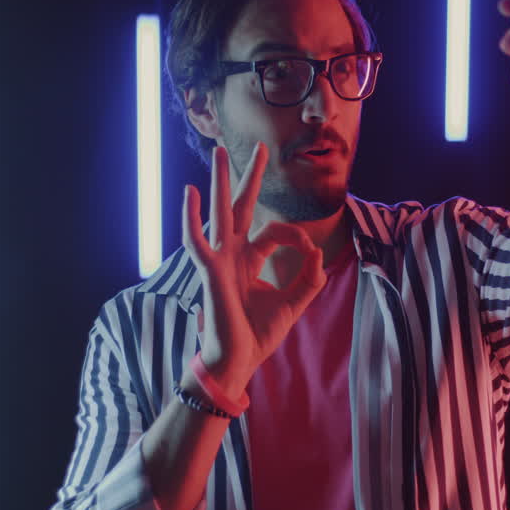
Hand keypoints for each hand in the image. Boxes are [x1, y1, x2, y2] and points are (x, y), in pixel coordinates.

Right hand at [181, 142, 325, 394]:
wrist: (237, 361)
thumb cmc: (257, 335)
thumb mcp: (293, 303)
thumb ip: (309, 279)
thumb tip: (318, 254)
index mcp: (249, 261)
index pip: (272, 231)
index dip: (294, 236)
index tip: (308, 252)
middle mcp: (233, 255)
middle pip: (241, 207)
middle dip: (249, 178)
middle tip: (258, 148)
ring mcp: (219, 261)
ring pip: (219, 213)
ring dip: (219, 182)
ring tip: (219, 152)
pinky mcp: (210, 272)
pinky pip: (196, 241)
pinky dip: (191, 217)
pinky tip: (191, 193)